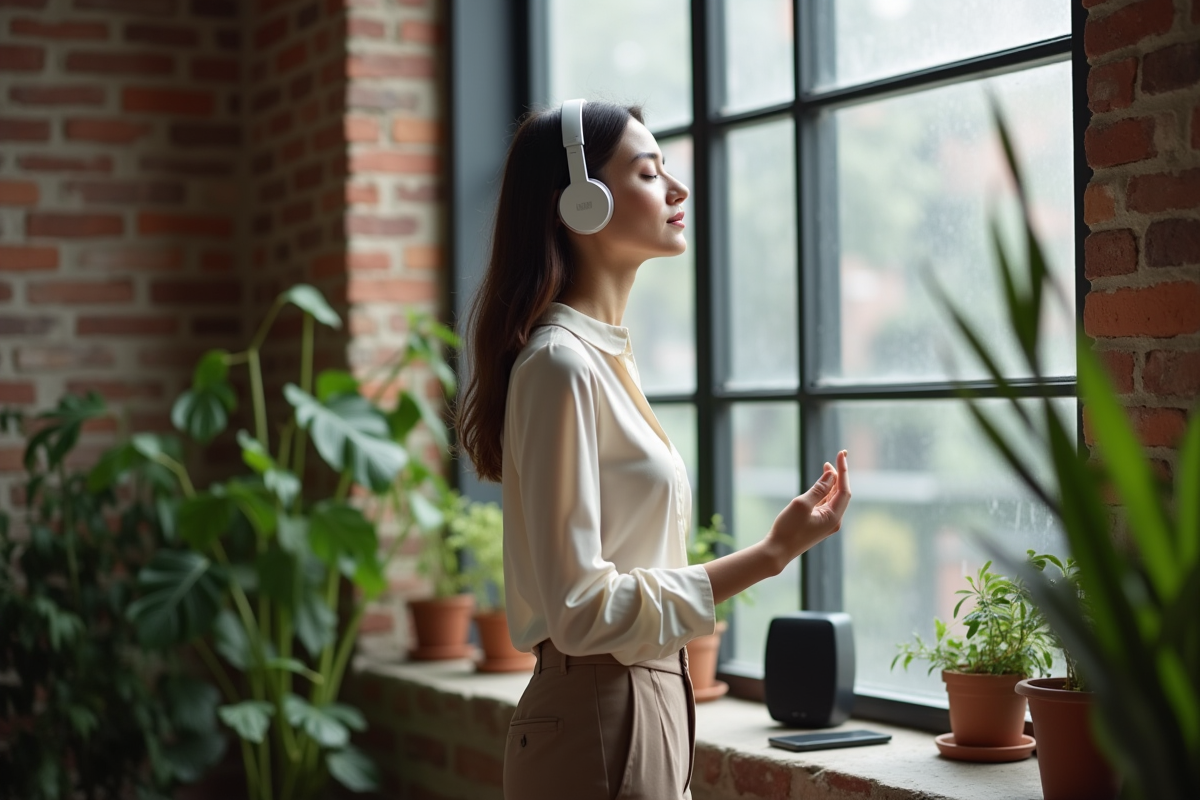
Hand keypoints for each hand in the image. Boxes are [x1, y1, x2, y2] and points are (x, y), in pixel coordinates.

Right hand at [762, 450, 850, 570]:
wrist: (777, 552)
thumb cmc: (788, 529)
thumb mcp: (802, 504)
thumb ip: (818, 489)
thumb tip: (831, 475)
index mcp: (834, 517)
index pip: (844, 489)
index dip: (843, 470)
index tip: (841, 453)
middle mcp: (834, 521)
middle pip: (841, 493)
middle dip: (839, 475)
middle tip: (836, 456)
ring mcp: (827, 523)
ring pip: (834, 498)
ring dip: (832, 483)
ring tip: (827, 467)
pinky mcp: (818, 524)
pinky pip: (826, 505)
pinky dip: (825, 492)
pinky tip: (821, 484)